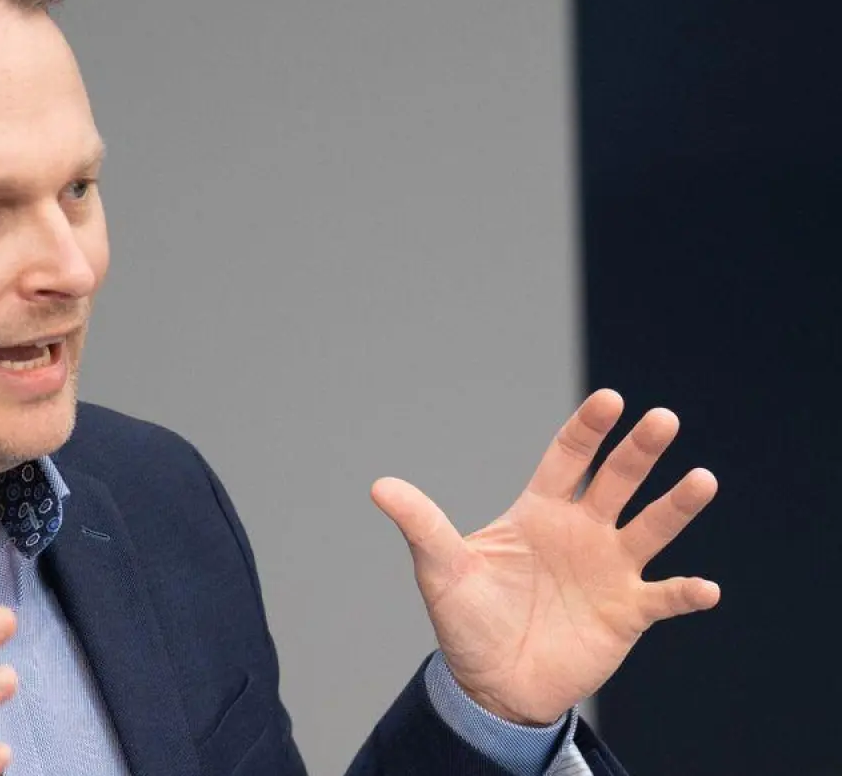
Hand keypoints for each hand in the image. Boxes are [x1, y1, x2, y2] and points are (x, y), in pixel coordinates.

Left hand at [371, 389, 719, 724]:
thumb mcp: (441, 569)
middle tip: (663, 419)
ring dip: (677, 505)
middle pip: (617, 480)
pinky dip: (686, 593)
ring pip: (651, 528)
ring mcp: (609, 570)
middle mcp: (582, 532)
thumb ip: (422, 524)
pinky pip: (664, 597)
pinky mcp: (627, 613)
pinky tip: (704, 588)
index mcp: (539, 512)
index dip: (588, 429)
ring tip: (701, 480)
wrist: (491, 684)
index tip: (610, 400)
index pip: (568, 459)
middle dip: (639, 450)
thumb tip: (379, 486)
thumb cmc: (468, 620)